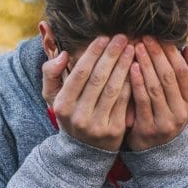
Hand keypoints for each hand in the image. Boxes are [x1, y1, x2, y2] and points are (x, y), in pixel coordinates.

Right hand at [49, 34, 134, 151]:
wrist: (84, 150)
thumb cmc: (70, 114)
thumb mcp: (53, 96)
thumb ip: (50, 73)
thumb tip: (63, 54)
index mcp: (62, 105)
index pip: (79, 74)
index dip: (92, 53)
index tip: (103, 37)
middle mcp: (79, 116)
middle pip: (98, 79)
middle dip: (111, 55)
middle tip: (122, 37)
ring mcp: (97, 125)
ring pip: (113, 89)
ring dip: (124, 65)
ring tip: (131, 48)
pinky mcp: (115, 130)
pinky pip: (125, 101)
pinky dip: (131, 82)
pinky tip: (137, 67)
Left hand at [126, 36, 187, 150]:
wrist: (155, 150)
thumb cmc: (166, 114)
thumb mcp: (181, 97)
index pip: (183, 72)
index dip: (171, 53)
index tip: (159, 37)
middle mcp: (182, 114)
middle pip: (169, 77)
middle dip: (156, 55)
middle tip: (145, 37)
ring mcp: (166, 123)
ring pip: (155, 87)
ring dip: (145, 65)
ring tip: (136, 47)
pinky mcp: (148, 129)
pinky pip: (142, 101)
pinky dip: (137, 82)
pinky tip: (131, 67)